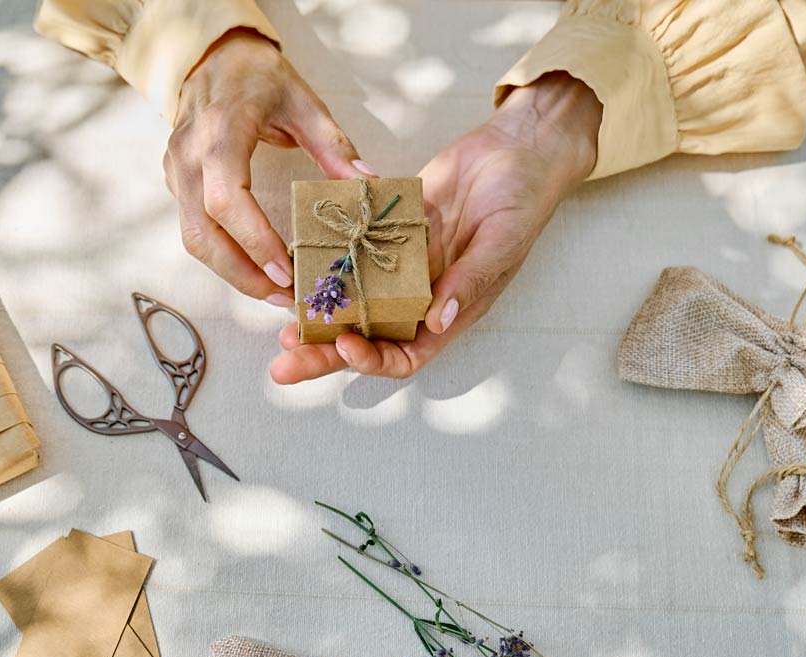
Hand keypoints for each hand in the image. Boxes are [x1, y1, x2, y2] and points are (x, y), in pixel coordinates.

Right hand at [165, 29, 374, 306]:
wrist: (211, 56)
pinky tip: (253, 265)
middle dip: (242, 274)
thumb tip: (368, 187)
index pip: (227, 199)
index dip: (253, 241)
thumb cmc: (257, 75)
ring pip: (193, 239)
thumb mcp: (303, 101)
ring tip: (272, 290)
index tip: (285, 270)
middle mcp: (189, 156)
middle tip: (284, 297)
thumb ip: (334, 147)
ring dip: (231, 272)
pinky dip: (222, 255)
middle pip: (202, 234)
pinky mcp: (173, 182)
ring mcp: (176, 170)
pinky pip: (192, 228)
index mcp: (221, 132)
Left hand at [270, 72, 601, 382]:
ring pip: (349, 296)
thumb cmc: (523, 200)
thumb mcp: (502, 243)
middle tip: (282, 360)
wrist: (516, 147)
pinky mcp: (386, 228)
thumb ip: (469, 281)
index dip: (373, 359)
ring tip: (282, 310)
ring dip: (317, 307)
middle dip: (323, 351)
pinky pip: (351, 245)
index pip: (405, 354)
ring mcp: (398, 262)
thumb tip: (439, 319)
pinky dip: (326, 251)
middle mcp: (417, 294)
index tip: (343, 344)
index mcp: (447, 310)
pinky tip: (298, 252)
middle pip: (365, 336)